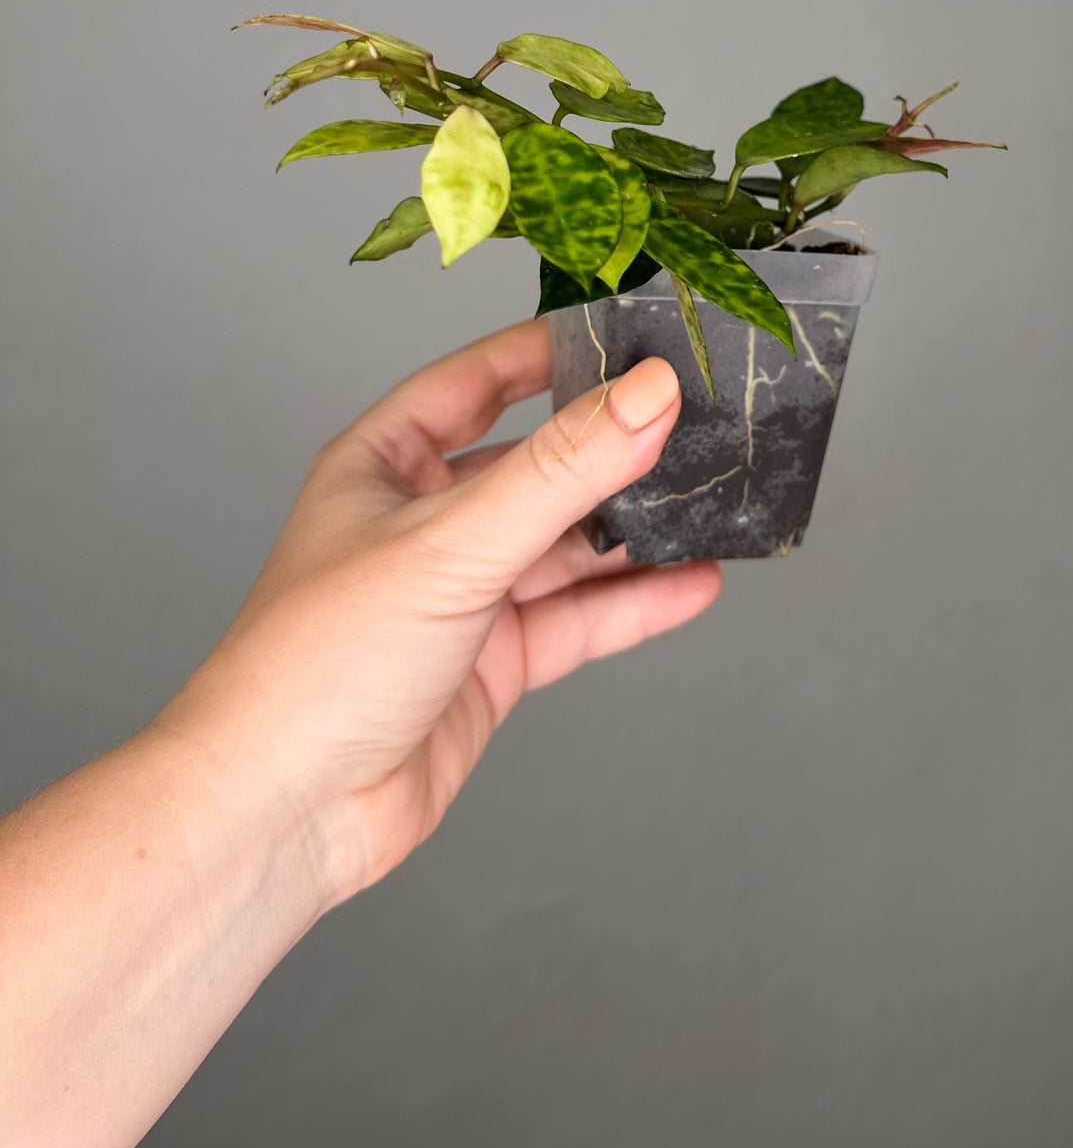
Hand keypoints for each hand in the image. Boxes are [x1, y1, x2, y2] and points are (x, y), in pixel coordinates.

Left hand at [159, 318, 719, 909]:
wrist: (283, 814)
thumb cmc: (315, 663)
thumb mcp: (450, 544)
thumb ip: (559, 471)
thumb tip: (647, 395)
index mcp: (385, 462)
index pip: (481, 379)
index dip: (553, 351)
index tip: (633, 333)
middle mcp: (425, 521)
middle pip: (538, 464)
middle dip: (613, 448)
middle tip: (696, 419)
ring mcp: (462, 594)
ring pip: (567, 545)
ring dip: (636, 530)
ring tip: (714, 502)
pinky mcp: (492, 663)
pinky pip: (578, 618)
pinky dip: (636, 602)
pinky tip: (695, 582)